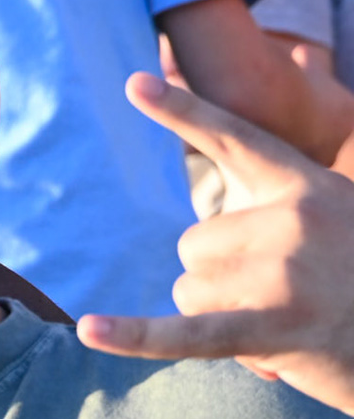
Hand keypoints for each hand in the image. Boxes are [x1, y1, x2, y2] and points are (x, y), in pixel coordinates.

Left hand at [77, 73, 353, 414]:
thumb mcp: (342, 213)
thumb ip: (291, 191)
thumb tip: (284, 89)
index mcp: (307, 186)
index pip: (234, 139)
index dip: (182, 110)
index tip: (133, 82)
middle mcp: (292, 219)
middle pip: (196, 243)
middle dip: (223, 276)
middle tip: (285, 292)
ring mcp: (283, 273)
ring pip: (190, 288)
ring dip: (220, 313)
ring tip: (282, 321)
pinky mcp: (273, 329)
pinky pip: (185, 332)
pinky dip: (135, 336)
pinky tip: (90, 328)